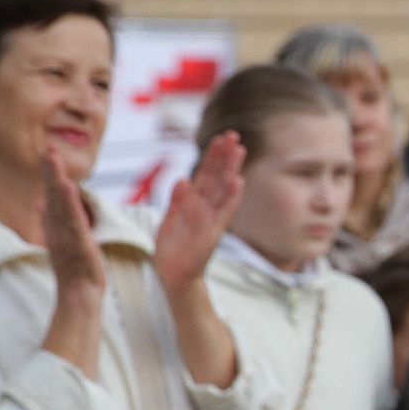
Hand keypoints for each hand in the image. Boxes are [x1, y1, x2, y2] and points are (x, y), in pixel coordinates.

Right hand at [42, 156, 105, 301]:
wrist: (78, 294)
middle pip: (52, 195)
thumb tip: (40, 202)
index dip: (50, 175)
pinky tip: (68, 186)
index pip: (52, 195)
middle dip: (50, 171)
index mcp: (56, 225)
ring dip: (56, 180)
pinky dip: (69, 203)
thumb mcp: (60, 240)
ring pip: (60, 203)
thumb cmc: (72, 269)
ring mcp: (66, 234)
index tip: (49, 153)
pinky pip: (73, 220)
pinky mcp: (78, 243)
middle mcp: (58, 227)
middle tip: (47, 148)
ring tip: (53, 159)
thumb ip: (50, 220)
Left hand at [154, 132, 245, 295]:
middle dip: (224, 156)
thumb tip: (182, 180)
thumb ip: (176, 200)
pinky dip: (230, 197)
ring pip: (222, 189)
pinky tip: (237, 181)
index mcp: (193, 202)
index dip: (213, 156)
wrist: (173, 274)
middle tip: (234, 135)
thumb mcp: (169, 219)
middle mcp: (205, 207)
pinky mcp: (212, 232)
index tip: (221, 138)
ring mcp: (211, 218)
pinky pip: (223, 212)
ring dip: (230, 169)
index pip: (205, 174)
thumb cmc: (172, 248)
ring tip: (239, 150)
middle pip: (216, 176)